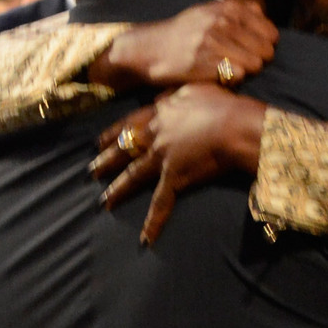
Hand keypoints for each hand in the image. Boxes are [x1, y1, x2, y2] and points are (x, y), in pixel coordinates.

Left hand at [92, 86, 266, 244]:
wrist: (236, 126)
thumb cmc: (224, 105)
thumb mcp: (197, 88)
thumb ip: (178, 94)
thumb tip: (167, 99)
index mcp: (162, 112)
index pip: (131, 122)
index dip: (115, 132)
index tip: (101, 140)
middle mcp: (156, 134)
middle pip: (125, 149)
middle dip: (107, 160)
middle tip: (91, 171)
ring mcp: (162, 157)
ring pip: (133, 176)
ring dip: (118, 190)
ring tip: (104, 202)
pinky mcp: (174, 178)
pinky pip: (160, 204)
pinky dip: (153, 223)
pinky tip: (144, 239)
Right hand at [103, 2, 276, 92]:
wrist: (152, 49)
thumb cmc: (183, 33)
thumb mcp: (207, 12)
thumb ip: (234, 11)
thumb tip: (260, 11)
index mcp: (227, 9)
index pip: (268, 29)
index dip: (267, 41)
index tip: (259, 48)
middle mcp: (223, 23)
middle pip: (265, 48)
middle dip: (261, 57)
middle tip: (249, 62)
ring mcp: (216, 43)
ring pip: (255, 63)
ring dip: (248, 69)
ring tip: (235, 68)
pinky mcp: (207, 64)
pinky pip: (238, 75)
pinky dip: (235, 78)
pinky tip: (224, 75)